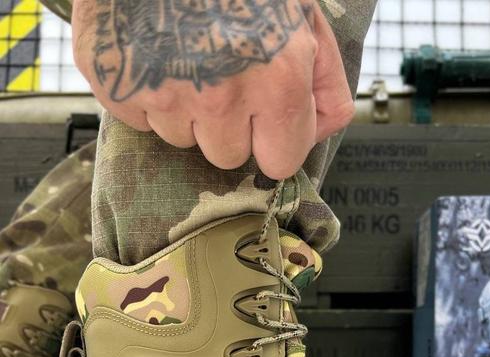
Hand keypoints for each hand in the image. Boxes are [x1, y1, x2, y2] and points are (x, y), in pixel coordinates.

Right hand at [72, 0, 353, 178]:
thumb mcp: (301, 9)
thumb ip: (325, 75)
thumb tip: (323, 127)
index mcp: (279, 77)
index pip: (282, 160)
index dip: (275, 139)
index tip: (267, 117)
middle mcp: (223, 94)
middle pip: (229, 156)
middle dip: (229, 126)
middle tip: (220, 73)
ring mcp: (165, 93)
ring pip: (182, 139)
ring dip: (186, 109)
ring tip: (184, 52)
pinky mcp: (117, 84)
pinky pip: (140, 119)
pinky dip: (146, 93)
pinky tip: (153, 52)